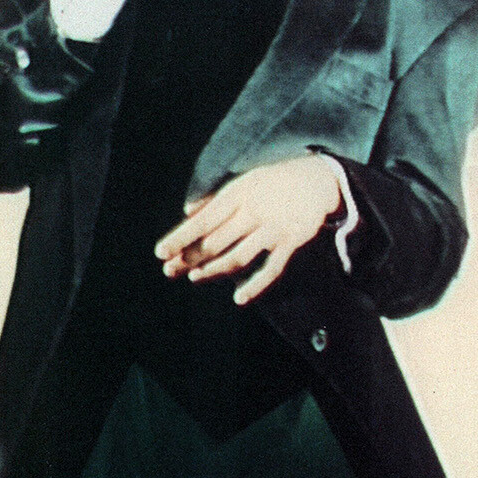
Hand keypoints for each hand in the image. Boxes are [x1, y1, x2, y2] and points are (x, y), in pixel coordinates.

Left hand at [153, 155, 343, 305]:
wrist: (317, 179)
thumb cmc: (273, 182)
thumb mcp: (244, 181)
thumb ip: (215, 198)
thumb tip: (187, 212)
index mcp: (238, 194)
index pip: (203, 220)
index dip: (180, 237)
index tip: (160, 252)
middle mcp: (254, 210)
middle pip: (215, 241)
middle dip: (189, 258)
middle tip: (169, 271)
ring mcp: (273, 228)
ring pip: (238, 256)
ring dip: (213, 271)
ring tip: (194, 278)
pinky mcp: (292, 242)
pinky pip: (271, 268)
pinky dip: (255, 285)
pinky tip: (238, 298)